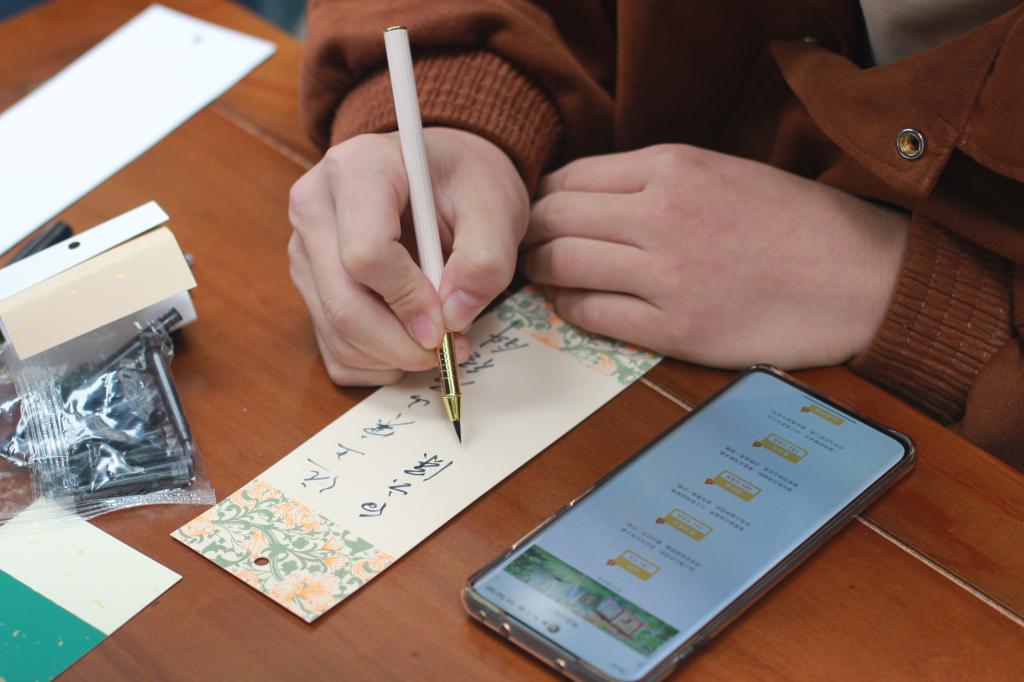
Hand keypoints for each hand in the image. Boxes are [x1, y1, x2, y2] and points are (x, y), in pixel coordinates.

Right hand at [288, 128, 528, 384]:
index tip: (449, 321)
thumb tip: (453, 317)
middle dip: (402, 344)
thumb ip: (485, 260)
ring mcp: (304, 250)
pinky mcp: (309, 285)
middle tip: (450, 349)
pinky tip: (409, 339)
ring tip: (440, 340)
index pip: (365, 255)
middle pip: (344, 303)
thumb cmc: (466, 182)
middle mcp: (315, 208)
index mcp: (356, 170)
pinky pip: (332, 347)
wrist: (442, 175)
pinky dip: (375, 362)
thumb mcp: (495, 206)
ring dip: (393, 357)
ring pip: (336, 333)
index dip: (409, 300)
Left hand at [521, 145, 909, 367]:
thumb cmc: (795, 224)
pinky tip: (573, 304)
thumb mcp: (724, 171)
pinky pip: (592, 314)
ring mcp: (667, 275)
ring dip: (541, 271)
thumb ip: (655, 179)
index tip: (538, 213)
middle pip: (556, 219)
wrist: (858, 279)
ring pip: (563, 266)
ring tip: (540, 275)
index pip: (571, 177)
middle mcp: (663, 215)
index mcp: (675, 167)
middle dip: (531, 233)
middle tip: (525, 246)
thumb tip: (586, 197)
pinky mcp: (675, 328)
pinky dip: (570, 308)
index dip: (543, 198)